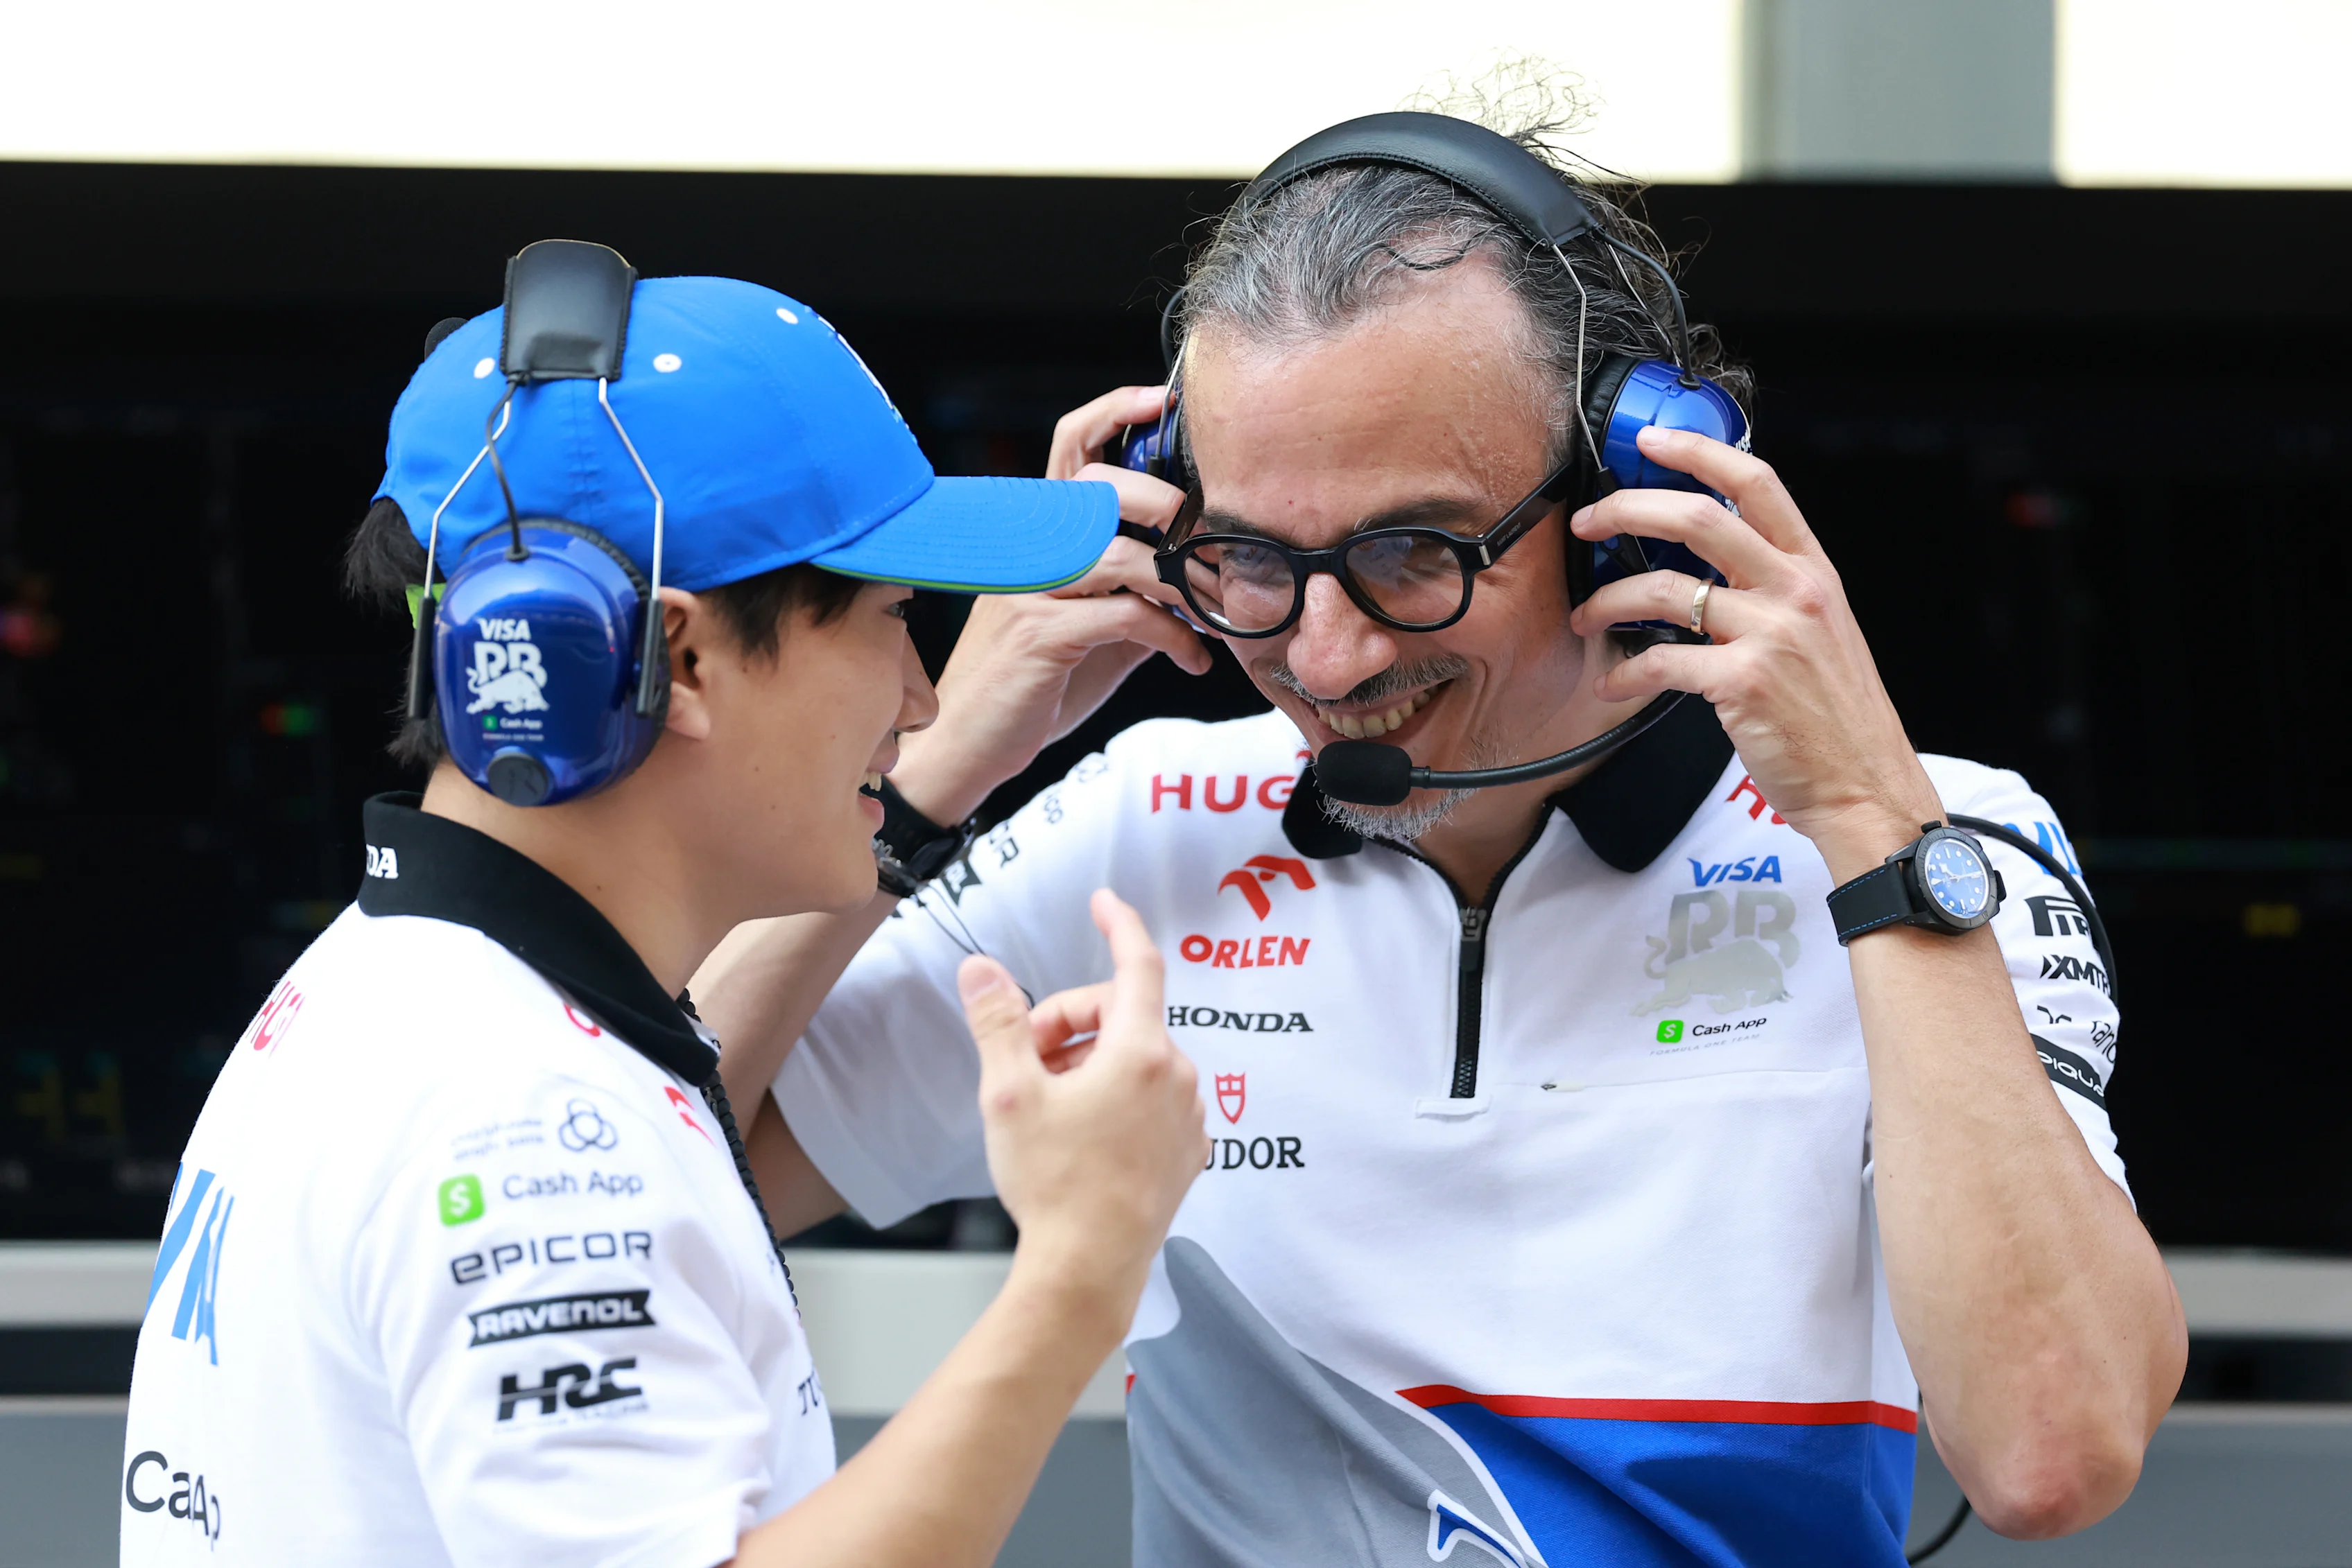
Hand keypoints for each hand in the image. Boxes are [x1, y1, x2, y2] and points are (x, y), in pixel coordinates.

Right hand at [890, 387, 1210, 823]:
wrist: (968, 746)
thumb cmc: (1029, 684)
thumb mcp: (1091, 627)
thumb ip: (1135, 592)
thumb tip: (1201, 577)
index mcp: (1037, 531)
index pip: (1070, 444)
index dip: (1114, 411)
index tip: (1163, 402)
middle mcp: (1028, 548)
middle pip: (1100, 486)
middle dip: (1166, 504)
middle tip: (1211, 540)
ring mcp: (1030, 589)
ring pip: (1120, 553)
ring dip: (1183, 583)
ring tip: (1217, 611)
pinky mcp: (1040, 635)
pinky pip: (1125, 616)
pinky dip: (1174, 636)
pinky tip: (1193, 658)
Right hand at [957, 890, 1207, 1305]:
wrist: (1089, 1270)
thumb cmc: (1053, 1184)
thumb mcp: (1009, 1095)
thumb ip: (998, 1022)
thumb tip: (982, 968)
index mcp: (1141, 1052)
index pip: (1137, 963)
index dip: (1118, 924)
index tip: (1102, 903)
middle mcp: (1177, 1077)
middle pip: (1120, 1016)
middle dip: (1069, 1026)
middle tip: (1025, 1065)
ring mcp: (1189, 1116)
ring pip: (1134, 1060)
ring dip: (1090, 1066)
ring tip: (1050, 1110)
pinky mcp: (1188, 1152)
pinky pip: (1151, 1100)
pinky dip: (1115, 1100)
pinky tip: (1083, 1137)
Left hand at [1566, 425, 1942, 881]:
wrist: (1865, 785)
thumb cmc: (1835, 716)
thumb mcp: (1820, 632)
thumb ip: (1772, 589)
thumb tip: (1704, 564)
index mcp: (1812, 571)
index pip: (1756, 483)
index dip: (1698, 452)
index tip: (1650, 441)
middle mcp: (1795, 592)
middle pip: (1698, 518)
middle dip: (1628, 510)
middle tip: (1589, 521)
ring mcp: (1771, 635)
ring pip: (1665, 590)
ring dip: (1609, 600)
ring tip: (1586, 617)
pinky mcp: (1743, 683)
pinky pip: (1660, 663)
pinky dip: (1623, 674)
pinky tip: (1609, 686)